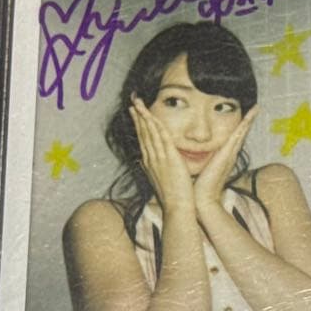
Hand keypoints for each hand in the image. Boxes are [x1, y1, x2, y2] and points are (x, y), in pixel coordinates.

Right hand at [130, 98, 194, 213]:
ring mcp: (158, 158)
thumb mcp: (160, 180)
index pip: (143, 139)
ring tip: (138, 104)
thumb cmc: (173, 196)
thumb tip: (146, 162)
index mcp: (150, 163)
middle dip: (138, 116)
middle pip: (143, 133)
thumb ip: (155, 169)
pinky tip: (151, 116)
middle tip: (133, 102)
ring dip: (143, 116)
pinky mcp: (169, 158)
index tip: (135, 113)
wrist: (177, 207)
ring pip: (149, 133)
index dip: (139, 125)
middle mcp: (151, 158)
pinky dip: (155, 125)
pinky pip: (161, 138)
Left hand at [193, 107, 257, 213]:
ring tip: (257, 108)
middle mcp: (230, 154)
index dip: (238, 128)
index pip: (232, 139)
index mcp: (223, 158)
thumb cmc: (198, 188)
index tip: (243, 118)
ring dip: (250, 119)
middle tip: (256, 108)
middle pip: (241, 133)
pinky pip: (239, 134)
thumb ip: (200, 164)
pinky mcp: (228, 153)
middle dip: (249, 120)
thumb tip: (190, 159)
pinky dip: (246, 124)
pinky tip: (250, 115)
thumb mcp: (200, 171)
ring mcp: (230, 153)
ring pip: (242, 132)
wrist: (201, 199)